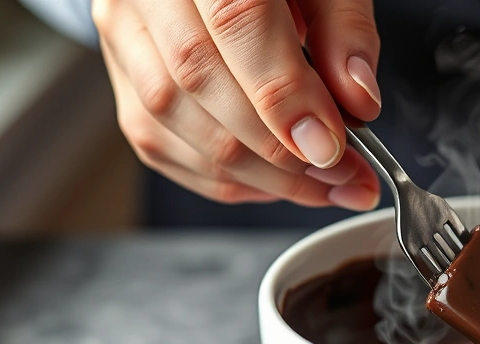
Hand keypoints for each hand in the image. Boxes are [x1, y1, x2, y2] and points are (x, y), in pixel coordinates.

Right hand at [93, 0, 382, 209]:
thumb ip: (345, 30)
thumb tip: (358, 103)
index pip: (236, 21)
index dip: (284, 96)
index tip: (331, 147)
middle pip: (197, 80)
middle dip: (277, 149)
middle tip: (343, 177)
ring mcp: (123, 31)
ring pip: (171, 120)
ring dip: (255, 173)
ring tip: (323, 187)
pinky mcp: (120, 73)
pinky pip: (158, 143)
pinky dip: (222, 177)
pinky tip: (274, 183)